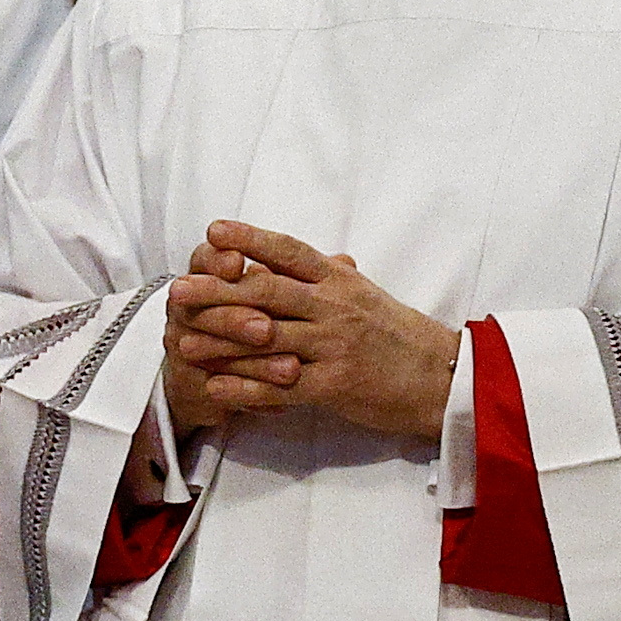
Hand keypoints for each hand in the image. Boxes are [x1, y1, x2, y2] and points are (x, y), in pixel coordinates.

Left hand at [185, 219, 457, 444]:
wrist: (442, 377)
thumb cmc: (399, 336)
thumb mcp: (366, 296)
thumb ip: (328, 278)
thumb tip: (295, 258)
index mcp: (341, 282)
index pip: (291, 252)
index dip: (251, 239)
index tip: (213, 231)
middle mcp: (335, 308)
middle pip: (267, 294)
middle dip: (218, 291)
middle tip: (177, 290)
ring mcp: (335, 346)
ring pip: (267, 339)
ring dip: (220, 341)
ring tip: (181, 341)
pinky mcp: (336, 385)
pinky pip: (282, 386)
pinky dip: (246, 388)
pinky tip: (215, 388)